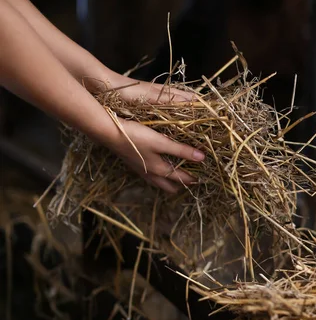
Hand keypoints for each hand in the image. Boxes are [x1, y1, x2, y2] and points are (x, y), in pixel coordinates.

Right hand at [102, 74, 203, 192]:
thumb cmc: (137, 137)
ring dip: (169, 181)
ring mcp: (140, 170)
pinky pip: (150, 175)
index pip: (180, 179)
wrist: (108, 133)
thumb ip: (181, 150)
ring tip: (177, 177)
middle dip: (180, 185)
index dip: (192, 179)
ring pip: (158, 181)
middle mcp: (150, 174)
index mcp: (159, 170)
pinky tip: (157, 167)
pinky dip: (158, 175)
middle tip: (191, 180)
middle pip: (168, 186)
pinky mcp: (133, 163)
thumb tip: (202, 158)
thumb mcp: (161, 143)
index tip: (203, 178)